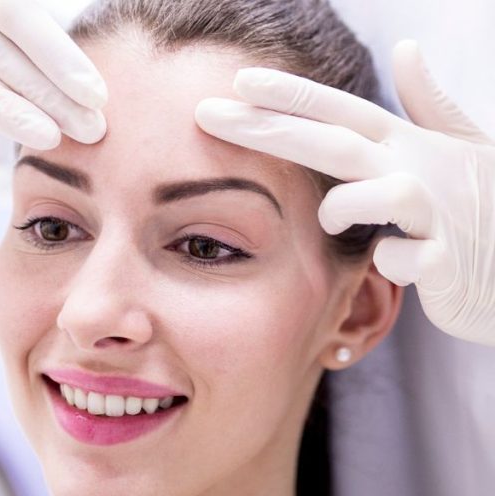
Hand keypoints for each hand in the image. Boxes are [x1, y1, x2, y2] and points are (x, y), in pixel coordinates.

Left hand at [194, 40, 494, 345]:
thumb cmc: (485, 208)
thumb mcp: (463, 148)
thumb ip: (428, 103)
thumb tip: (407, 48)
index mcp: (408, 145)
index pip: (341, 112)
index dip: (292, 95)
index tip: (238, 81)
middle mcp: (417, 170)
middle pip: (333, 142)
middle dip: (268, 126)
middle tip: (209, 113)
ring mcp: (435, 215)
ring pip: (373, 194)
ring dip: (342, 208)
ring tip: (337, 223)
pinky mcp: (446, 263)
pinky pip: (402, 258)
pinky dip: (391, 262)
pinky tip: (395, 266)